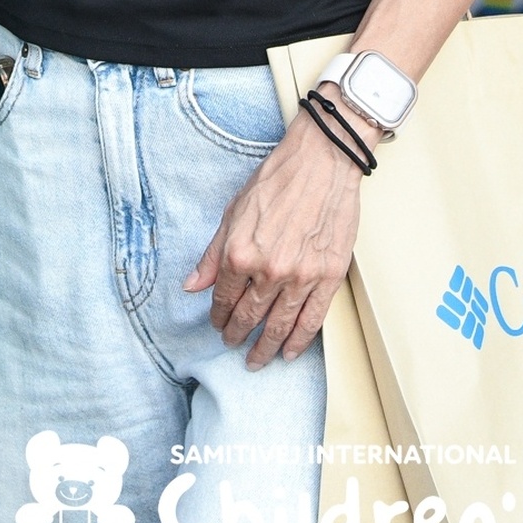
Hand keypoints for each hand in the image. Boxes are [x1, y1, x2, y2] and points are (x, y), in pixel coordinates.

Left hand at [187, 118, 362, 369]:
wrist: (322, 162)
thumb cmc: (277, 180)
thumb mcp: (233, 212)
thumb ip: (213, 254)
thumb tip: (193, 286)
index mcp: (240, 253)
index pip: (224, 299)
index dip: (218, 316)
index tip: (217, 324)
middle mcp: (269, 270)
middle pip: (249, 317)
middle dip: (238, 335)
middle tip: (232, 345)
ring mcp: (301, 276)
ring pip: (279, 325)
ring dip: (265, 348)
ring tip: (257, 360)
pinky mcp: (329, 276)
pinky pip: (312, 320)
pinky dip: (299, 340)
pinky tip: (289, 352)